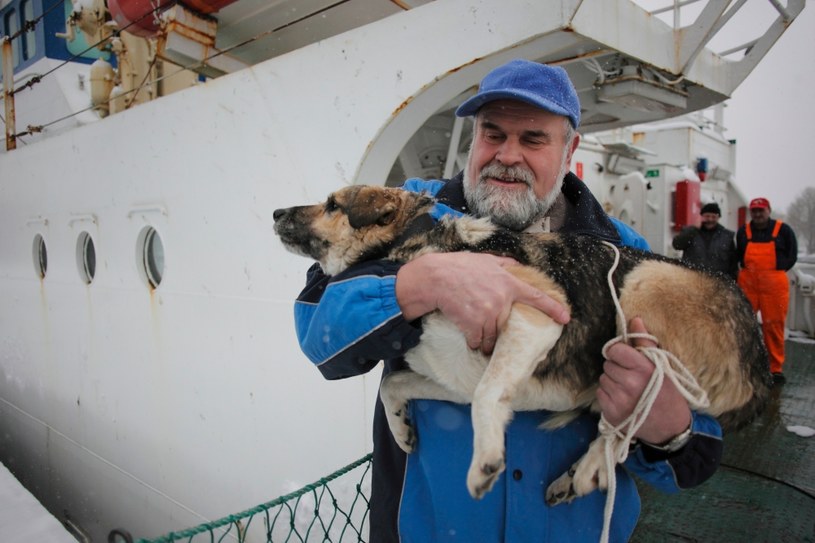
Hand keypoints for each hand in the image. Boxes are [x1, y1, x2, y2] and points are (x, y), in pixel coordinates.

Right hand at [396, 252, 569, 353]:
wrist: (436, 278)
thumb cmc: (458, 267)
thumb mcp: (485, 260)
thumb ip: (504, 264)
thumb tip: (517, 266)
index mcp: (508, 283)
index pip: (536, 297)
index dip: (552, 308)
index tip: (565, 318)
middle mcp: (501, 300)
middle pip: (506, 325)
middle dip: (497, 328)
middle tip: (486, 324)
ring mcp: (488, 314)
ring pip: (491, 337)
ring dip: (485, 339)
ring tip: (475, 331)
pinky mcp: (474, 326)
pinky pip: (477, 342)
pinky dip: (473, 342)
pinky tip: (467, 335)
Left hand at [596, 317, 690, 443]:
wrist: (671, 428)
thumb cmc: (668, 393)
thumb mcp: (662, 366)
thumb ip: (645, 342)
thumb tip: (634, 319)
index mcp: (644, 369)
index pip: (615, 350)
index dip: (620, 353)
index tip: (627, 359)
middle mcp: (630, 384)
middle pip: (607, 365)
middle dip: (617, 368)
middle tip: (632, 377)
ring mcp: (619, 400)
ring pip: (603, 378)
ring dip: (612, 381)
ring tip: (629, 389)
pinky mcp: (611, 413)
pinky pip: (601, 394)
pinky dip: (609, 395)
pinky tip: (624, 400)